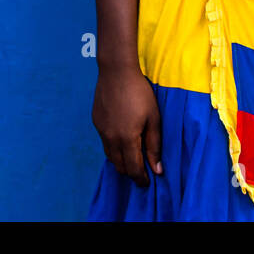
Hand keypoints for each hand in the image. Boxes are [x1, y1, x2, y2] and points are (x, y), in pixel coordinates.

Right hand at [91, 66, 162, 187]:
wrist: (116, 71)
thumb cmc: (139, 92)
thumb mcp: (153, 118)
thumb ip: (154, 145)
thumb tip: (157, 169)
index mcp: (127, 139)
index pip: (133, 169)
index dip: (141, 179)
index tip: (147, 182)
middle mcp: (111, 138)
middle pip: (119, 166)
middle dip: (130, 172)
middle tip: (142, 171)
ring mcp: (101, 130)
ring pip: (110, 156)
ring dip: (121, 160)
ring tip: (132, 156)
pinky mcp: (96, 122)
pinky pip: (105, 142)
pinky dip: (113, 147)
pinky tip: (122, 139)